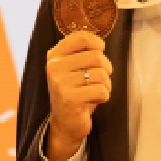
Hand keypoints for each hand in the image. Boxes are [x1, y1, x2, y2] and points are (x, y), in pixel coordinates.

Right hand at [44, 31, 111, 160]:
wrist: (65, 123)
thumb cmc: (75, 92)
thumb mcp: (73, 68)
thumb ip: (81, 53)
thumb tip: (99, 42)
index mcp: (54, 56)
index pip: (81, 37)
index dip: (97, 44)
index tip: (99, 53)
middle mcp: (54, 67)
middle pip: (96, 56)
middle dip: (106, 69)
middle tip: (99, 79)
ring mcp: (60, 82)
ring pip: (101, 74)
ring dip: (106, 85)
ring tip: (95, 91)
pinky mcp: (70, 98)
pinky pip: (101, 91)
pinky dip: (104, 97)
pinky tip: (93, 101)